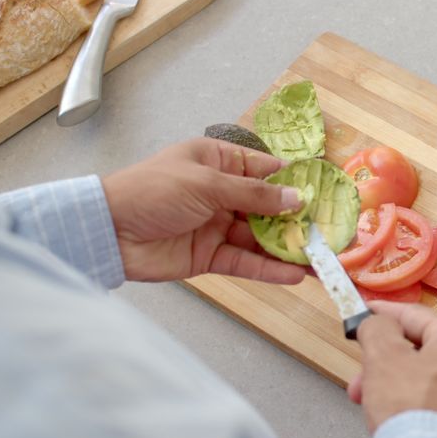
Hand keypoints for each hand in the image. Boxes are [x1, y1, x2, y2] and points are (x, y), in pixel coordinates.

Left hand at [101, 138, 305, 283]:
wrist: (108, 231)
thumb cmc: (152, 191)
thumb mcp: (208, 184)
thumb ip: (255, 196)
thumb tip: (297, 198)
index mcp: (216, 162)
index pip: (263, 170)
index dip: (293, 182)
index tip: (323, 194)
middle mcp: (219, 193)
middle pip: (266, 208)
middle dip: (296, 221)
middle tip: (328, 233)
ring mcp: (215, 226)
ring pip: (259, 239)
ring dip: (287, 249)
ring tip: (319, 259)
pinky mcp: (208, 256)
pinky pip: (244, 262)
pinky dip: (268, 269)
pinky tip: (293, 275)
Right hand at [348, 301, 436, 437]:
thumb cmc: (410, 407)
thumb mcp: (383, 357)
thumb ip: (377, 329)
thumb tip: (378, 323)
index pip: (416, 315)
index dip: (384, 313)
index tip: (363, 312)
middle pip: (422, 351)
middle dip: (383, 364)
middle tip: (357, 383)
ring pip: (429, 379)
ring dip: (395, 386)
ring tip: (369, 406)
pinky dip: (415, 405)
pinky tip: (397, 421)